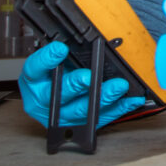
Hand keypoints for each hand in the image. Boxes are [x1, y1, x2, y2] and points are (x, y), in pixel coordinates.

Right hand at [18, 41, 144, 127]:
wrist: (53, 100)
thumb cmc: (53, 76)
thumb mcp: (51, 60)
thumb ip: (62, 51)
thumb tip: (75, 40)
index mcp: (34, 81)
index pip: (35, 69)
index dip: (47, 59)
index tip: (60, 49)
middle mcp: (45, 102)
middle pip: (59, 95)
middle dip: (75, 85)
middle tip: (88, 76)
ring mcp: (63, 116)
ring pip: (82, 111)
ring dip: (103, 97)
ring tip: (118, 86)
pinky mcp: (82, 124)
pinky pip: (102, 117)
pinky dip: (119, 107)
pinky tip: (131, 99)